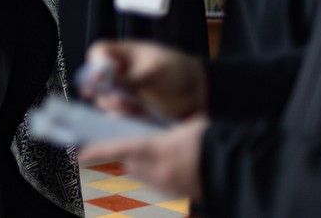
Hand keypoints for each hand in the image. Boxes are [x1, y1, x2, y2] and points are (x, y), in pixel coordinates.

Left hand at [78, 116, 207, 201]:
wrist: (241, 168)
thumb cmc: (214, 140)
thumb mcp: (189, 125)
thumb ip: (168, 127)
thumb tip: (158, 125)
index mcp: (158, 149)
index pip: (120, 149)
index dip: (97, 151)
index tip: (79, 154)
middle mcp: (159, 171)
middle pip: (129, 165)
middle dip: (125, 156)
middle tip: (128, 146)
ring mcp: (169, 186)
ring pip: (142, 176)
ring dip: (141, 167)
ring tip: (154, 155)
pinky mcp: (180, 195)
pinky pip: (159, 185)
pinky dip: (157, 176)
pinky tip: (171, 167)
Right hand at [84, 40, 207, 120]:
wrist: (202, 94)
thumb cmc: (179, 74)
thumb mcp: (153, 73)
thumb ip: (126, 77)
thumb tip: (100, 78)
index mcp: (126, 54)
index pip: (99, 52)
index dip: (94, 64)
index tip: (97, 80)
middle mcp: (121, 71)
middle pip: (96, 78)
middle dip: (102, 90)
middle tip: (117, 99)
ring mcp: (126, 89)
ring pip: (104, 97)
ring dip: (112, 104)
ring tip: (129, 108)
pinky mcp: (132, 106)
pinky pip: (117, 111)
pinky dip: (120, 115)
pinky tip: (130, 117)